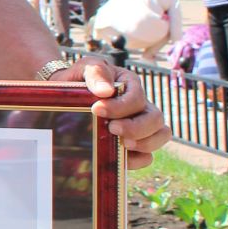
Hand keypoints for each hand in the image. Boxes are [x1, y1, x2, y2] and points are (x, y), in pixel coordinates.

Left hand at [51, 57, 171, 169]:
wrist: (66, 97)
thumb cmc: (79, 80)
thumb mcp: (85, 68)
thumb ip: (96, 72)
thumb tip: (105, 91)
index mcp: (131, 85)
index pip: (137, 98)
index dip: (120, 106)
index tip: (96, 109)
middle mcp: (141, 106)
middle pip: (155, 119)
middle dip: (135, 127)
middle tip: (112, 129)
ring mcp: (140, 125)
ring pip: (161, 135)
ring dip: (145, 143)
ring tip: (123, 144)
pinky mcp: (133, 144)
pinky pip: (147, 156)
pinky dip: (138, 159)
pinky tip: (121, 158)